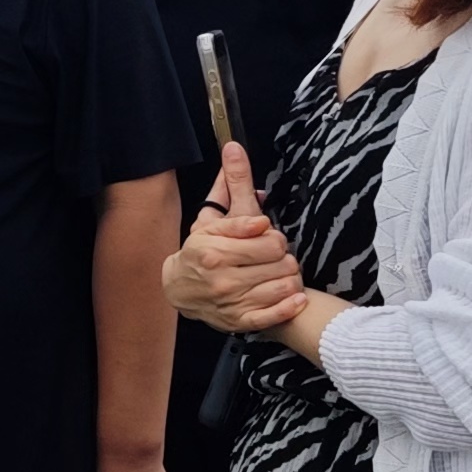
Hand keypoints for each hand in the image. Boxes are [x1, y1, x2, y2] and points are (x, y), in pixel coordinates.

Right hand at [163, 141, 304, 332]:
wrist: (178, 290)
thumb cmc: (199, 252)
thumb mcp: (212, 217)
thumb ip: (231, 185)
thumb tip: (235, 149)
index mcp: (216, 252)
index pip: (271, 241)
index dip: (275, 237)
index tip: (268, 236)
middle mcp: (223, 279)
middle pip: (282, 263)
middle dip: (283, 257)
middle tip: (274, 257)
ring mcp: (232, 303)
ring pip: (285, 286)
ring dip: (290, 279)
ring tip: (280, 274)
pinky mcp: (240, 322)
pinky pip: (277, 314)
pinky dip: (290, 305)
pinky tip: (293, 296)